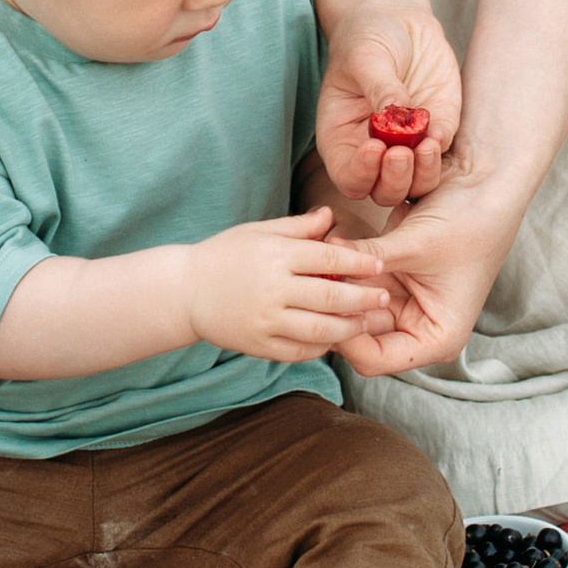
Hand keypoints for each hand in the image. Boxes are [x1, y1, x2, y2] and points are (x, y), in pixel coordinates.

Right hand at [181, 206, 393, 359]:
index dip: (359, 261)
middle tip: (384, 299)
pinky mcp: (258, 345)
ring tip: (367, 323)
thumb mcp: (259, 232)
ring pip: (320, 329)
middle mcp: (272, 288)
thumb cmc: (224, 255)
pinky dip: (322, 347)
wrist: (183, 291)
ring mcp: (265, 320)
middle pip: (330, 296)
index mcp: (275, 255)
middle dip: (363, 298)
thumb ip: (298, 228)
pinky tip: (335, 340)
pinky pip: (299, 351)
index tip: (380, 265)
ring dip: (349, 327)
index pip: (328, 257)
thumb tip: (331, 216)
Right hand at [316, 4, 465, 211]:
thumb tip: (395, 112)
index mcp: (342, 139)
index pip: (349, 175)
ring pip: (416, 185)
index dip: (362, 172)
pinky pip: (441, 154)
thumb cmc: (367, 38)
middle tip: (402, 152)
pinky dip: (441, 150)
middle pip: (384, 191)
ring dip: (422, 174)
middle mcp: (374, 150)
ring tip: (427, 144)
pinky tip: (438, 130)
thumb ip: (379, 86)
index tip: (375, 147)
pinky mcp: (438, 131)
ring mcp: (408, 145)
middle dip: (395, 179)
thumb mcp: (364, 56)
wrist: (399, 21)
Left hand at [330, 168, 523, 376]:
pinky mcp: (392, 279)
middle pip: (358, 336)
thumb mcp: (415, 244)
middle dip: (334, 309)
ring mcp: (403, 303)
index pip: (373, 359)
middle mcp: (417, 328)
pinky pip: (357, 282)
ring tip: (315, 261)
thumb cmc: (469, 221)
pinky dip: (342, 267)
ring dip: (335, 285)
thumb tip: (322, 261)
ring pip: (352, 307)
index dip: (343, 337)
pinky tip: (327, 246)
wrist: (488, 186)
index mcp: (436, 338)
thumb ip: (368, 259)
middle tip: (309, 281)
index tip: (322, 304)